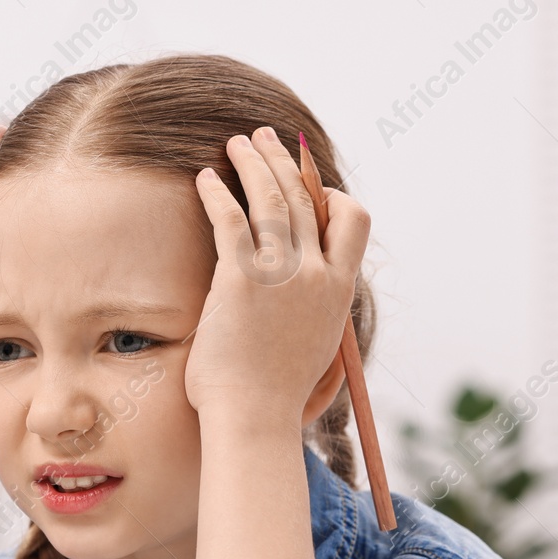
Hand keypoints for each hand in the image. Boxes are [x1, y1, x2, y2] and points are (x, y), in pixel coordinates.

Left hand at [185, 126, 369, 424]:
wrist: (253, 419)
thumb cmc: (275, 395)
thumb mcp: (315, 349)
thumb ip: (317, 315)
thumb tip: (312, 304)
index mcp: (340, 290)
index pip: (352, 220)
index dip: (331, 195)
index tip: (310, 186)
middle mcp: (317, 275)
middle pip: (307, 197)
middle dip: (284, 161)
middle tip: (263, 139)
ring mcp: (281, 275)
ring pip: (272, 197)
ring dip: (253, 162)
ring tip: (235, 144)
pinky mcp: (241, 279)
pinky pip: (232, 219)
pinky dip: (219, 193)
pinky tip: (205, 179)